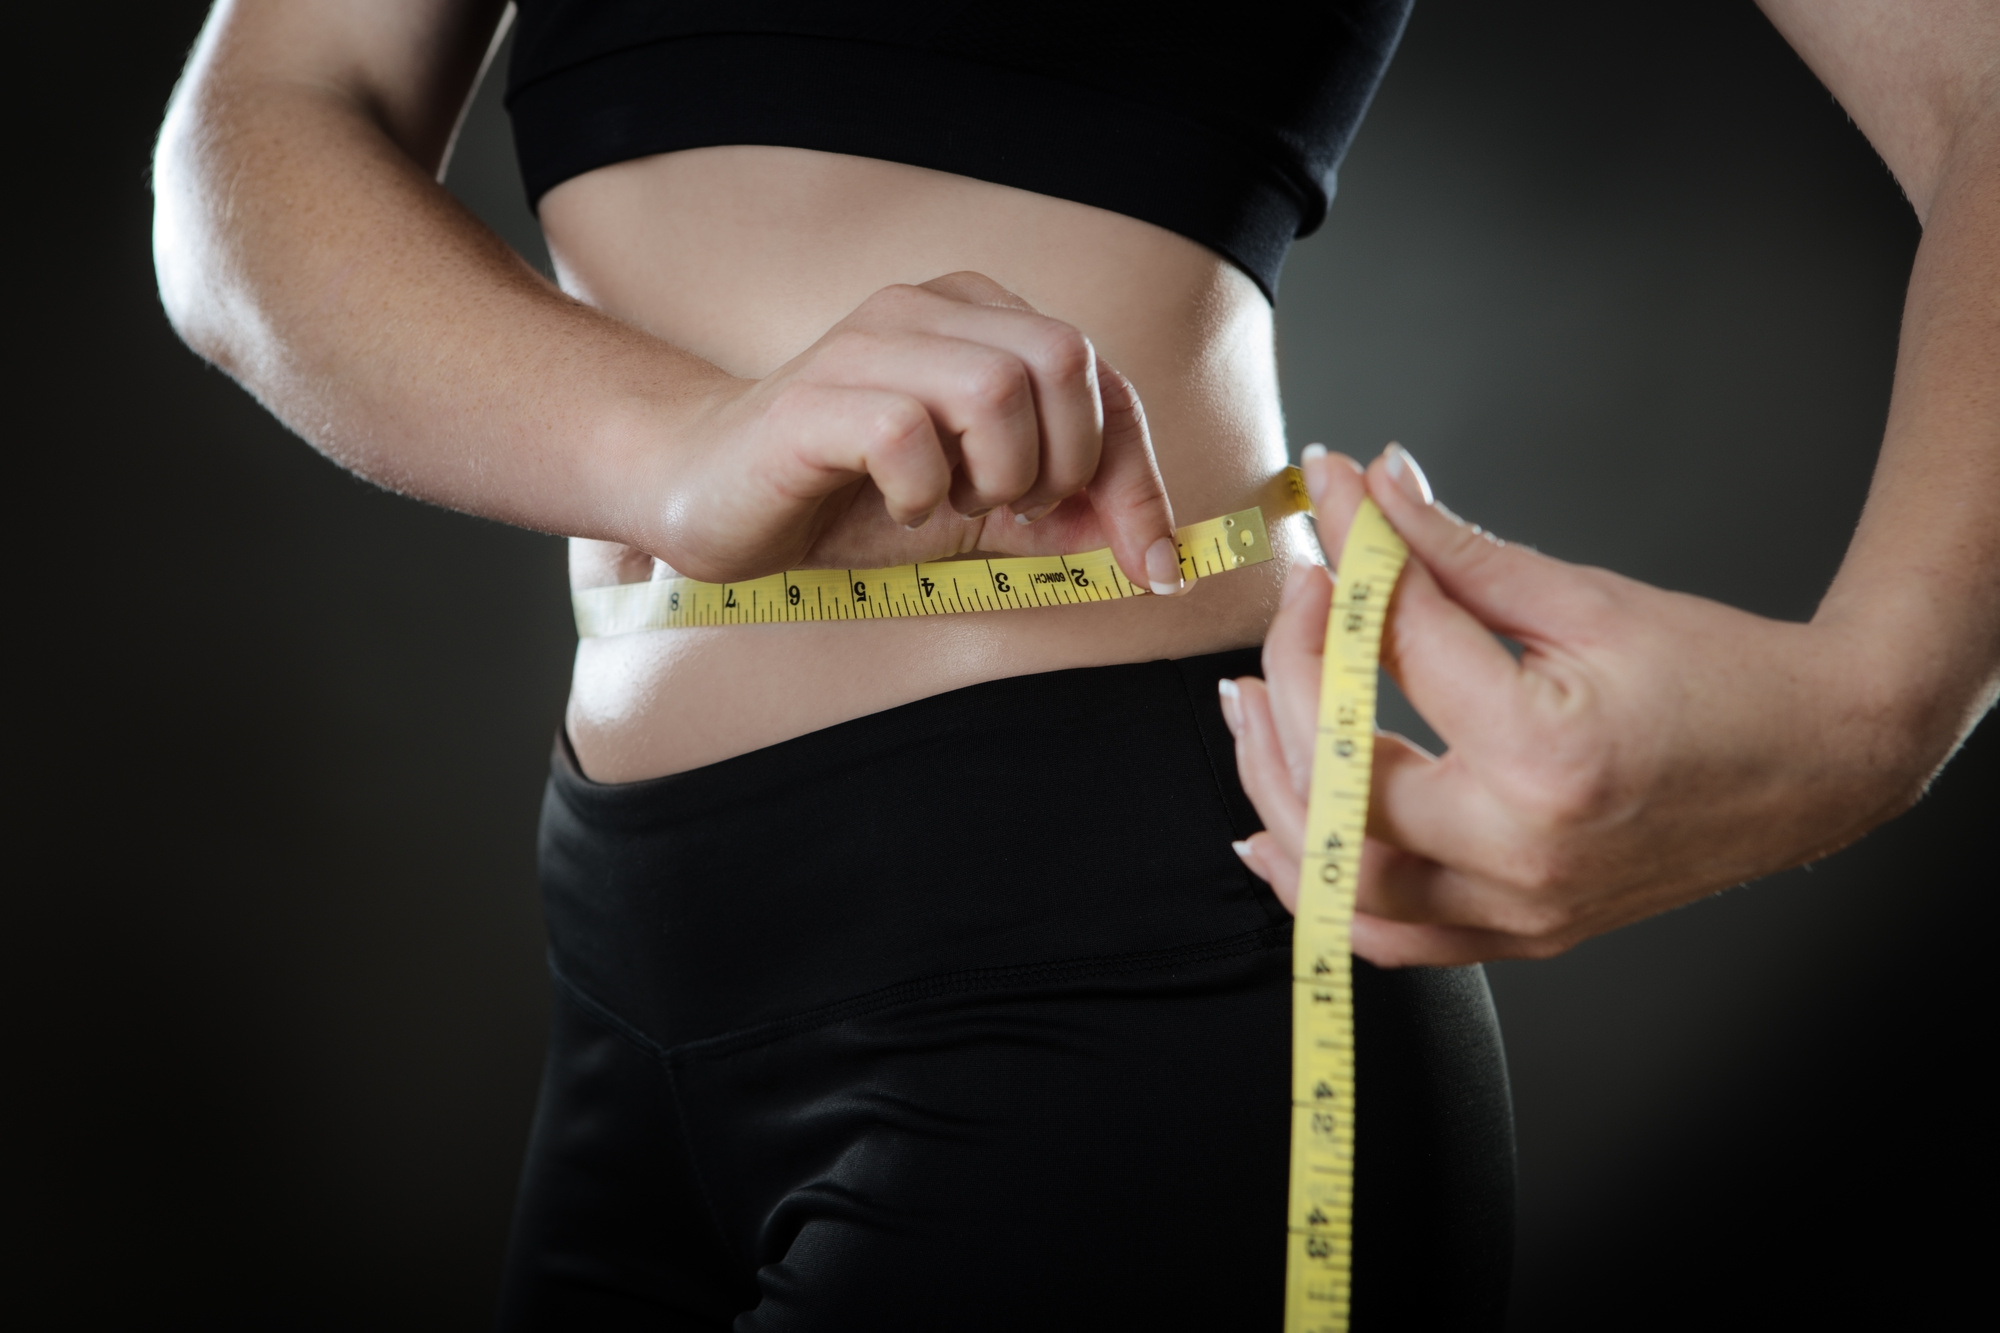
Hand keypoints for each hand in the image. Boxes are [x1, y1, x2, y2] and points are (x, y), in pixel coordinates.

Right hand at [639, 272, 1184, 591]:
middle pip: (1063, 357)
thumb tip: (1151, 548)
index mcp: (978, 321)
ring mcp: (866, 345)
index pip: (1103, 378)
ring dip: (996, 476)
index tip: (1154, 565)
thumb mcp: (976, 510)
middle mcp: (927, 311)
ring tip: (949, 506)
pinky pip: (908, 433)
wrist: (710, 496)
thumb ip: (1058, 516)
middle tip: (1011, 511)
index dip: (1140, 476)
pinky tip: (896, 507)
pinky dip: (921, 493)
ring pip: (996, 387)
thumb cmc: (848, 497)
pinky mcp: (812, 398)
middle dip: (1067, 463)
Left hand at [1220, 445, 1930, 965]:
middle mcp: (1520, 849)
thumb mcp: (1585, 598)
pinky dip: (1317, 887)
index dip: (1348, 558)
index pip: (1394, 646)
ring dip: (1274, 790)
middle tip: (1292, 602)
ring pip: (1340, 878)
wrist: (1820, 760)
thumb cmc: (1719, 675)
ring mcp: (1518, 907)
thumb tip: (1366, 484)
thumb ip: (1456, 552)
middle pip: (1337, 777)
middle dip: (1288, 677)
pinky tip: (1274, 831)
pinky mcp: (1520, 933)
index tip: (1323, 500)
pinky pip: (1388, 934)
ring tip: (1245, 709)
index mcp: (1543, 752)